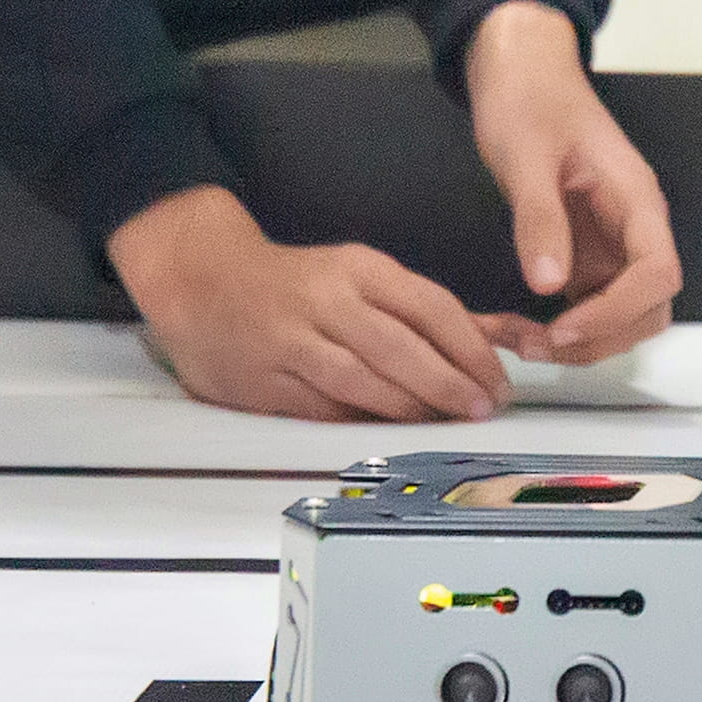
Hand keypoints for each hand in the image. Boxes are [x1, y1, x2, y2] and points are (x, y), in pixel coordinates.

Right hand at [108, 183, 507, 421]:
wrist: (202, 280)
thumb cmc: (295, 282)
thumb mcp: (358, 273)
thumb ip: (420, 308)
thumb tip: (499, 337)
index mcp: (357, 268)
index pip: (431, 306)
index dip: (472, 349)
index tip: (496, 379)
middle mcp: (327, 300)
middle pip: (402, 348)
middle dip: (450, 384)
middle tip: (481, 408)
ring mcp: (293, 342)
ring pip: (364, 382)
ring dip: (412, 409)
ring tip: (446, 423)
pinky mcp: (266, 382)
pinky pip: (325, 409)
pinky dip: (363, 424)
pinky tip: (393, 433)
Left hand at [460, 0, 680, 362]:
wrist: (521, 73)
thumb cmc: (530, 99)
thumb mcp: (526, 154)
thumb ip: (539, 218)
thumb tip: (548, 285)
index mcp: (635, 198)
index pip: (657, 273)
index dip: (618, 311)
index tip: (562, 327)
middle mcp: (633, 228)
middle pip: (647, 308)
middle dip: (597, 339)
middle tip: (533, 344)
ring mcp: (611, 244)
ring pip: (621, 316)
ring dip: (579, 342)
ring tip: (518, 341)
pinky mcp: (586, 254)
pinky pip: (587, 305)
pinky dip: (557, 328)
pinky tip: (514, 327)